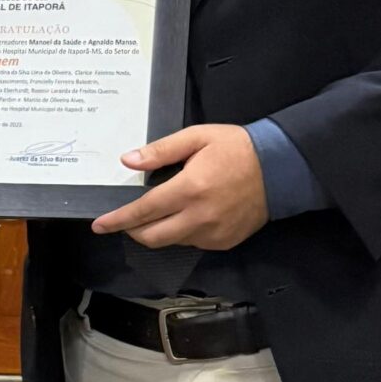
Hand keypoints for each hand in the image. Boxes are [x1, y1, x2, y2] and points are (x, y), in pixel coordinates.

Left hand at [92, 124, 268, 250]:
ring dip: (160, 230)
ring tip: (164, 209)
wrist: (281, 168)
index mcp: (189, 189)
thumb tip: (128, 161)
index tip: (99, 225)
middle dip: (133, 231)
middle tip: (127, 219)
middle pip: (152, 237)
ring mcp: (213, 234)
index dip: (118, 220)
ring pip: (172, 242)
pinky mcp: (224, 242)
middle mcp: (199, 217)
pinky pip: (193, 243)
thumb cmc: (237, 148)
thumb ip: (161, 151)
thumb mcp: (197, 137)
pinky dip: (183, 232)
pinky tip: (190, 214)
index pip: (143, 211)